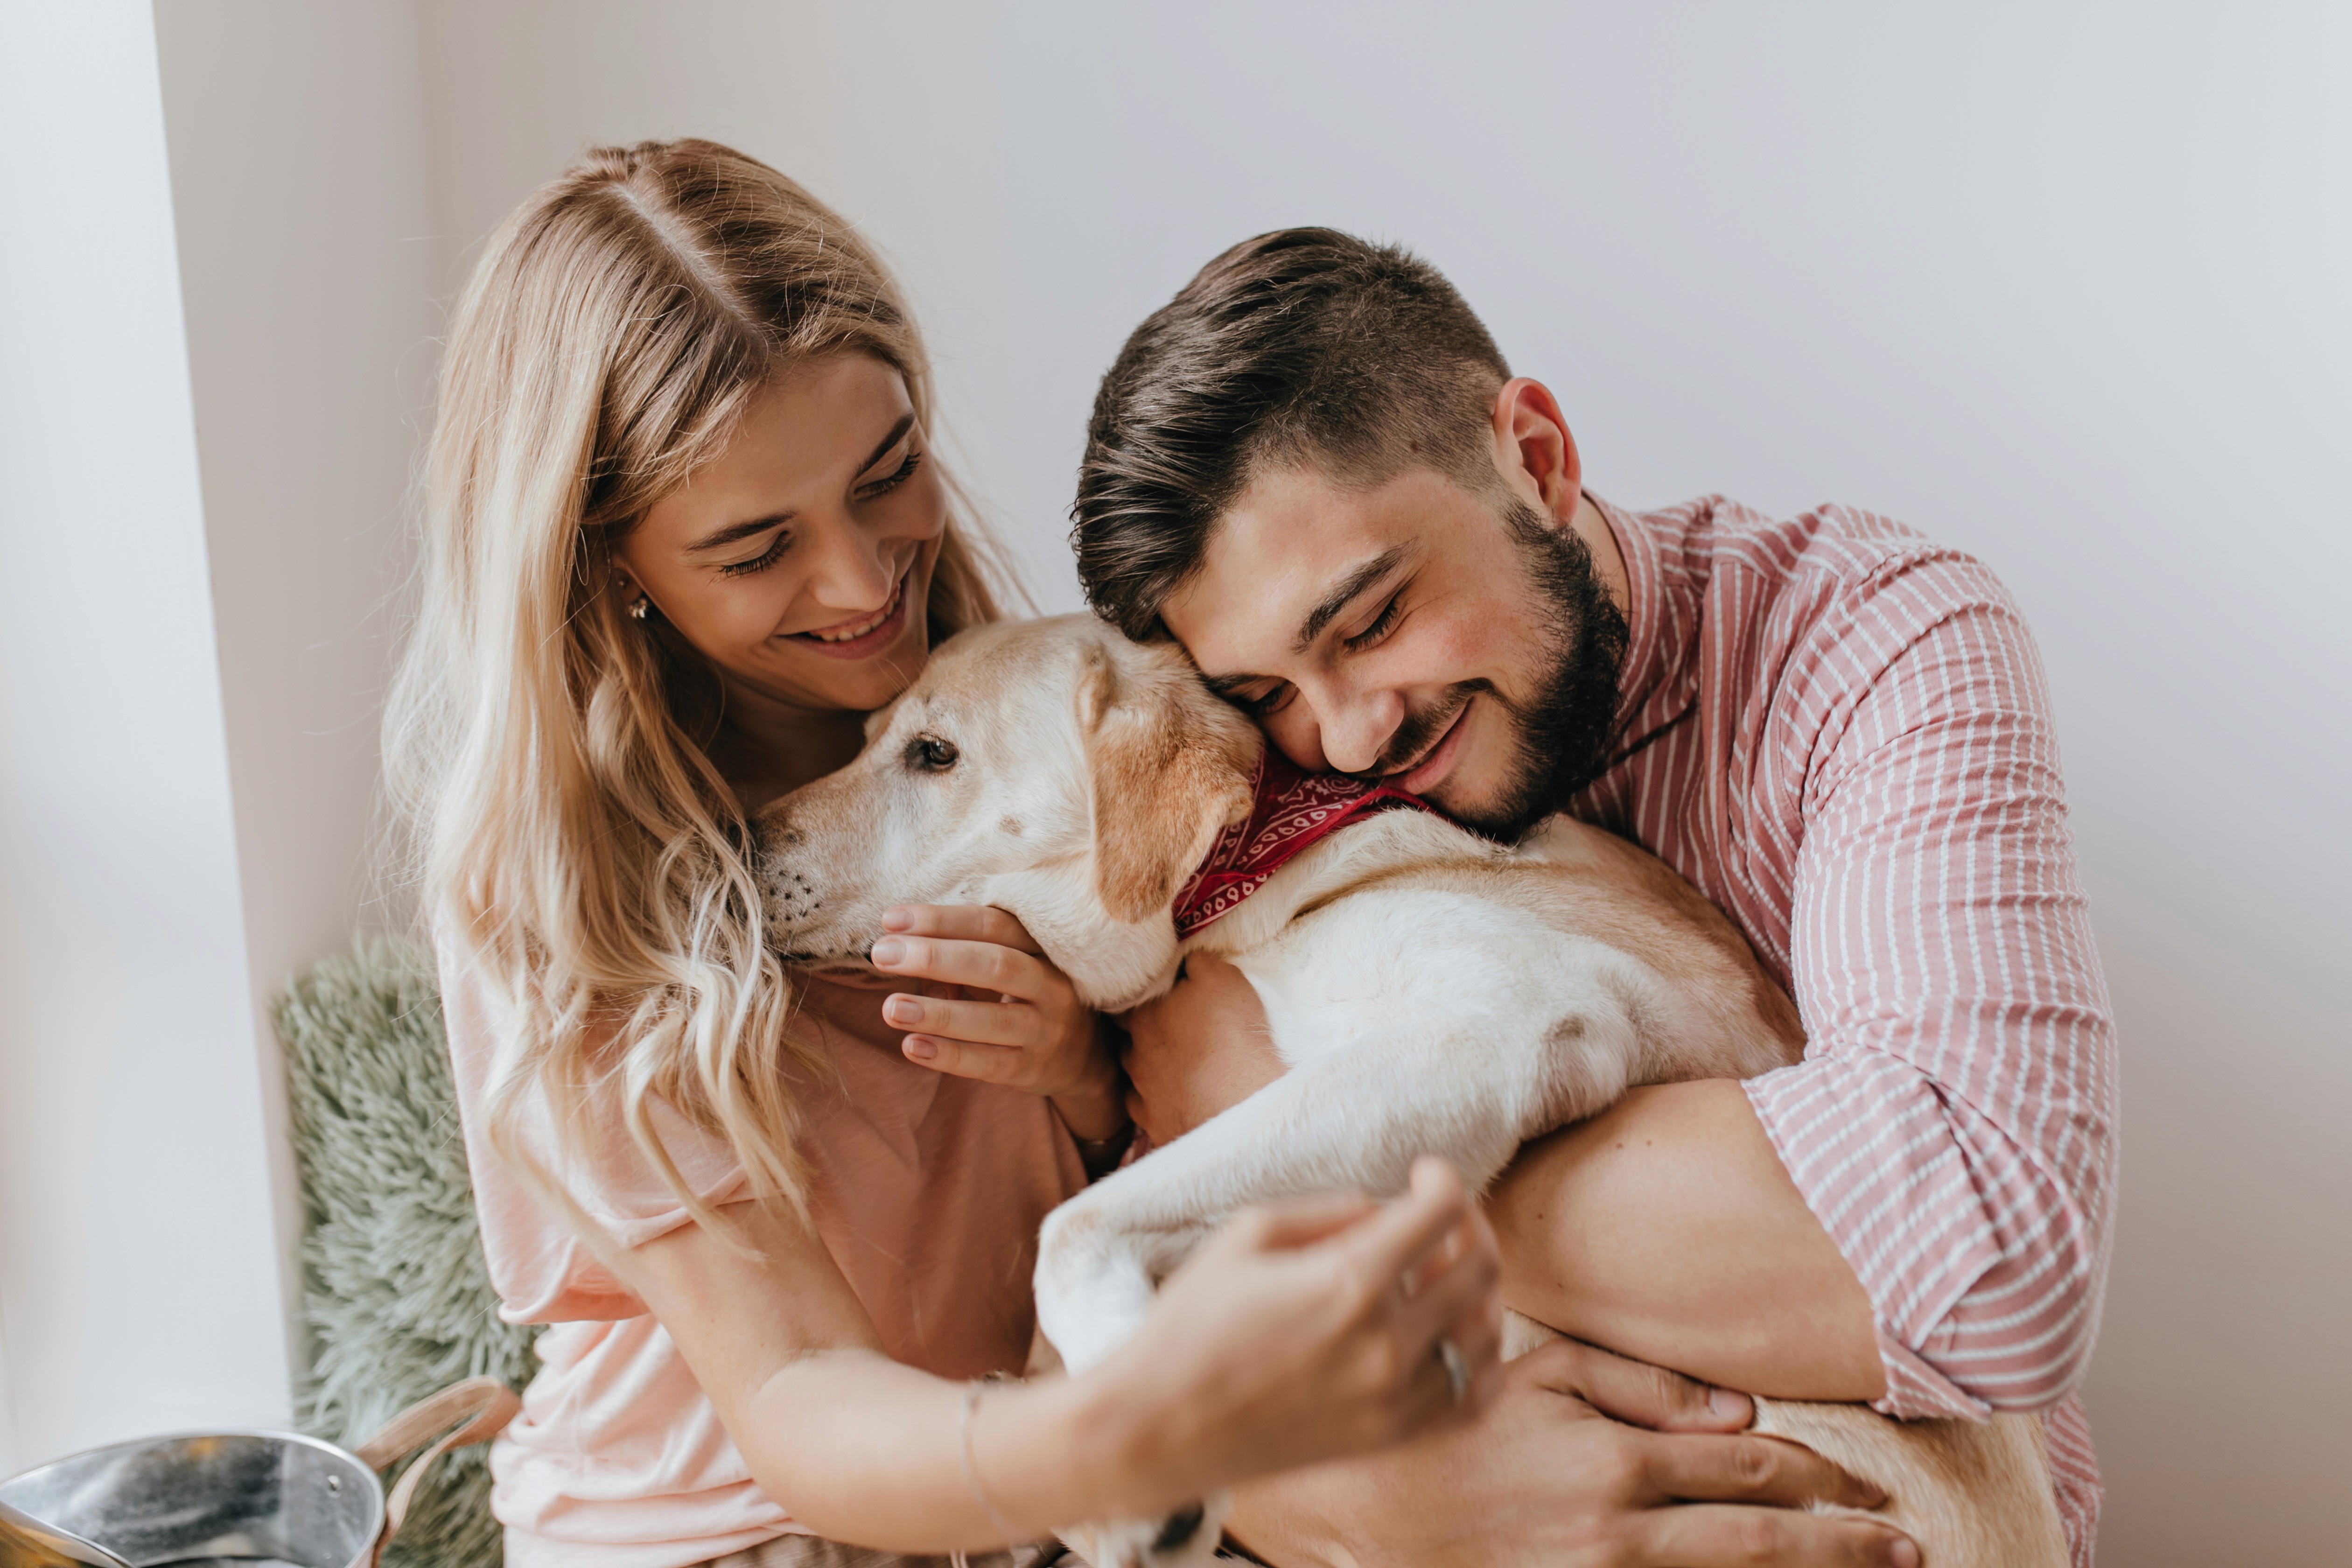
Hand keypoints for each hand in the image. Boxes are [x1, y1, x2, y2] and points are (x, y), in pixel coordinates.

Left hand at [871, 904, 1123, 1139]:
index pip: (994, 924)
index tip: (891, 919)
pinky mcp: (1032, 1069)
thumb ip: (962, 957)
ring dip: (937, 1013)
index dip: (942, 920)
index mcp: (1044, 947)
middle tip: (882, 954)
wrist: (1082, 1057)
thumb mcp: (1010, 966)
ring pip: (992, 1019)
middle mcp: (1052, 985)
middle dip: (934, 957)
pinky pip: (989, 1063)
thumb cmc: (1027, 996)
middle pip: (994, 964)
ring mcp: (1046, 1030)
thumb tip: (902, 952)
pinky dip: (949, 1055)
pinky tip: (912, 1047)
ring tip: (890, 1008)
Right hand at [1098, 1159, 1505, 1518]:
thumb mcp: (1247, 1234)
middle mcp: (1388, 1344)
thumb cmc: (1190, 1324)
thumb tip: (1385, 1212)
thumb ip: (1329, 1211)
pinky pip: (1473, 1397)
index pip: (1443, 1211)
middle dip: (1468, 1224)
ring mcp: (1397, 1399)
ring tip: (1439, 1274)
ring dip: (1477, 1290)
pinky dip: (1478, 1359)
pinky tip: (1450, 1335)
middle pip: (1482, 1266)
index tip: (1421, 1173)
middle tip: (1435, 1216)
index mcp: (1349, 1282)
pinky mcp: (1392, 1438)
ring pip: (1488, 1331)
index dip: (1441, 1178)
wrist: (1156, 1429)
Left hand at [1121, 951, 1285, 1143]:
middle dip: (1143, 1035)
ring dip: (1148, 1070)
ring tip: (1173, 1066)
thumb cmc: (1230, 1033)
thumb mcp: (1220, 977)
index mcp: (1142, 1018)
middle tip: (1169, 1031)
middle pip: (1128, 1040)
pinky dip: (1158, 1104)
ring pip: (1136, 1078)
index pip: (1127, 1002)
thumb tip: (1185, 958)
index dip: (1142, 998)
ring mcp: (1144, 1096)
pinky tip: (1174, 1100)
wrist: (1241, 1101)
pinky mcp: (1158, 1126)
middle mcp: (1134, 1057)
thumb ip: (1196, 962)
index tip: (1156, 997)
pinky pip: (1149, 1112)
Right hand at [1230, 1338, 1917, 1567]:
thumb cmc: (1462, 1426)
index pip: (1753, 1471)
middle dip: (1847, 1551)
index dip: (1825, 1482)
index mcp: (1616, 1462)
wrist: (1370, 1507)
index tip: (1873, 1494)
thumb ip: (1643, 1383)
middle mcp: (1619, 1533)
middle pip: (1764, 1544)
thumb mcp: (1544, 1374)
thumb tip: (1741, 1413)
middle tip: (1910, 1552)